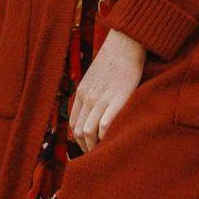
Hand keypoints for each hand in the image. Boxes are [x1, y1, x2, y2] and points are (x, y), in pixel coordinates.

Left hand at [69, 28, 145, 151]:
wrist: (125, 44)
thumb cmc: (114, 60)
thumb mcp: (95, 76)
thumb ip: (92, 92)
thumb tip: (94, 108)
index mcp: (81, 92)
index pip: (74, 123)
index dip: (79, 139)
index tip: (89, 145)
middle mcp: (87, 97)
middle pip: (79, 132)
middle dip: (86, 147)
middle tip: (97, 154)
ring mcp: (101, 99)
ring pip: (89, 132)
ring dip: (95, 146)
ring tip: (104, 152)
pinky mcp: (116, 99)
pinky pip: (105, 125)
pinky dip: (106, 137)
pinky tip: (113, 140)